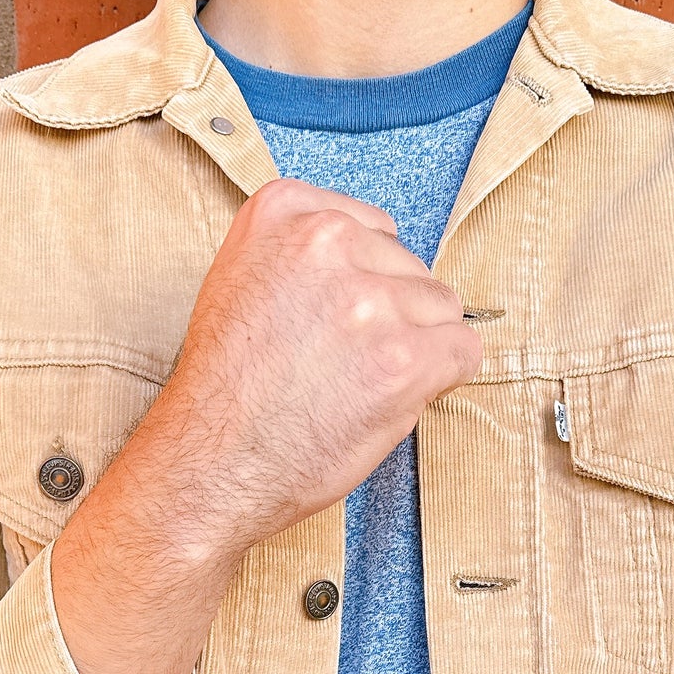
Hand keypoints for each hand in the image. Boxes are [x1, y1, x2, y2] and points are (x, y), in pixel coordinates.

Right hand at [137, 177, 483, 554]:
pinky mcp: (403, 358)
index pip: (373, 228)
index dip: (363, 282)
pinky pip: (464, 350)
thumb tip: (382, 271)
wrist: (210, 462)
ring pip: (442, 307)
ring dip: (415, 347)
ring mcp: (369, 299)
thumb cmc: (226, 389)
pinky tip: (392, 398)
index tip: (333, 320)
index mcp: (284, 211)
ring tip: (358, 385)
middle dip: (390, 316)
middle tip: (340, 365)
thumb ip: (307, 260)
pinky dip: (441, 379)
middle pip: (409, 267)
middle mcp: (327, 240)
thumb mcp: (244, 283)